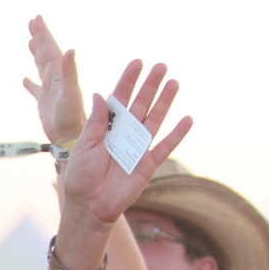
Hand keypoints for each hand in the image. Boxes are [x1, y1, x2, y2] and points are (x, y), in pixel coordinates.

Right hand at [21, 17, 84, 148]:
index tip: (37, 18)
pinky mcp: (44, 103)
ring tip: (30, 41)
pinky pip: (35, 90)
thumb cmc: (72, 117)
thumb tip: (70, 49)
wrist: (71, 137)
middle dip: (40, 37)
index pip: (50, 49)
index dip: (44, 34)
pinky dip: (30, 84)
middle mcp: (56, 79)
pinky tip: (24, 80)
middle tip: (33, 21)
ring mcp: (49, 90)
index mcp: (60, 73)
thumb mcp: (70, 93)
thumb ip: (70, 71)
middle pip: (46, 53)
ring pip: (41, 67)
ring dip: (36, 54)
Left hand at [61, 62, 192, 228]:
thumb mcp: (84, 146)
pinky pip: (166, 146)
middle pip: (140, 105)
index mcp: (106, 128)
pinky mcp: (148, 164)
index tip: (137, 63)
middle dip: (150, 85)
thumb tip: (101, 94)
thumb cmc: (81, 176)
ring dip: (165, 102)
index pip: (119, 99)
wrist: (89, 206)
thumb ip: (95, 122)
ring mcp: (137, 147)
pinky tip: (187, 119)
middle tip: (161, 66)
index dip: (128, 81)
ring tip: (174, 83)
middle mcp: (123, 134)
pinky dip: (177, 134)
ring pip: (154, 120)